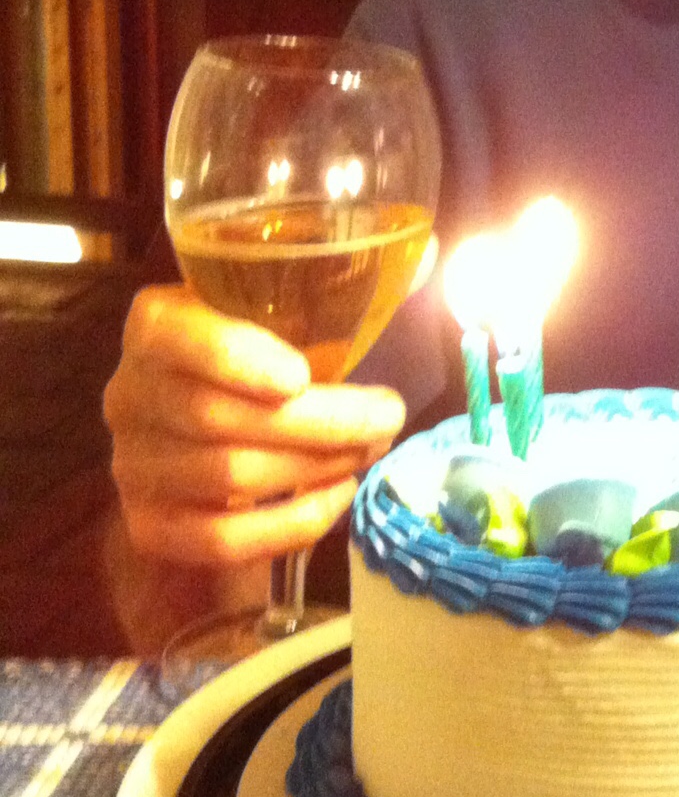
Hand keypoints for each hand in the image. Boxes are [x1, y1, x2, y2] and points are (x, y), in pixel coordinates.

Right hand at [104, 284, 406, 566]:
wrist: (203, 442)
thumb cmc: (258, 362)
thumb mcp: (279, 315)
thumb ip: (340, 289)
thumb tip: (430, 256)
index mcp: (155, 325)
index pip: (176, 338)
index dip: (236, 358)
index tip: (303, 374)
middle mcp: (130, 394)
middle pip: (218, 418)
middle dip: (320, 422)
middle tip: (387, 417)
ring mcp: (134, 467)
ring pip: (228, 477)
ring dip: (316, 467)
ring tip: (370, 450)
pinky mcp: (152, 526)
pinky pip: (223, 540)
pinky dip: (291, 523)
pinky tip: (337, 497)